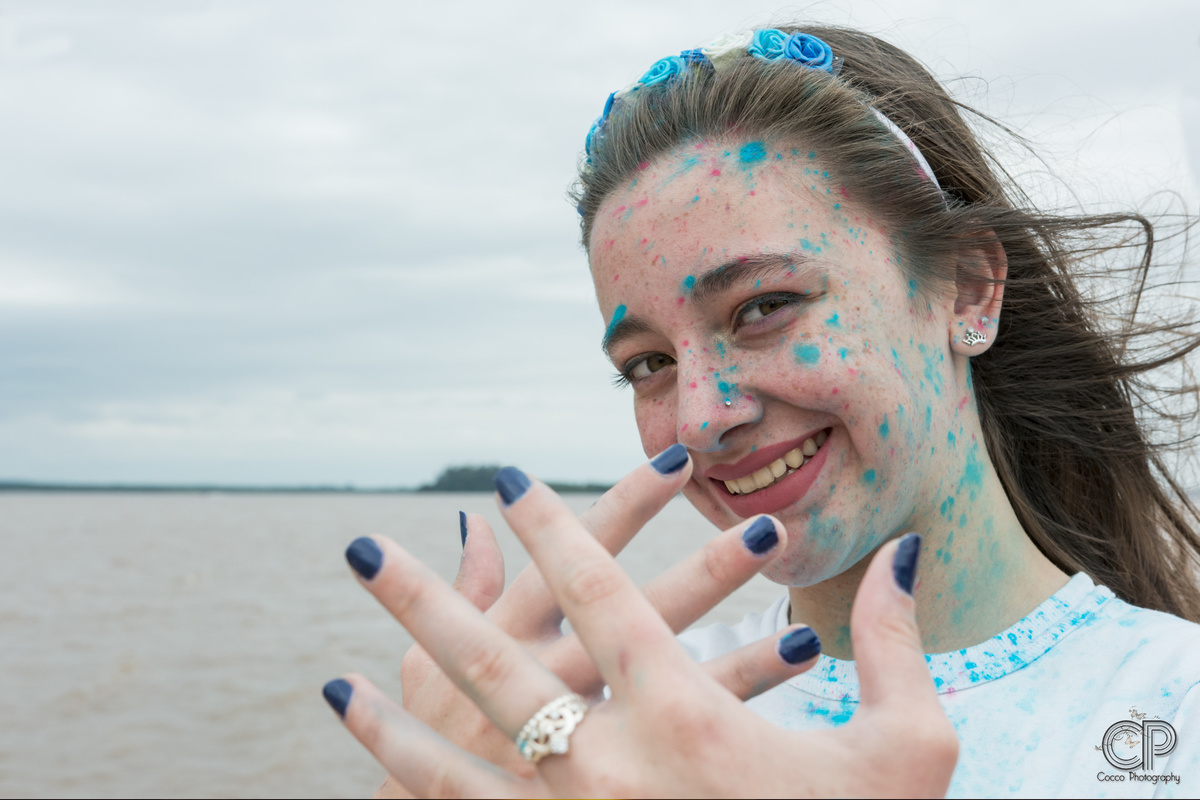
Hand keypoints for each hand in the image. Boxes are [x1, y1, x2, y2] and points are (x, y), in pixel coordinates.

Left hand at [326, 454, 957, 797]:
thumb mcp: (905, 754)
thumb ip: (896, 647)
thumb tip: (900, 556)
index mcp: (688, 716)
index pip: (599, 591)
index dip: (550, 522)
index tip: (504, 477)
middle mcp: (612, 765)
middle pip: (492, 661)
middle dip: (419, 598)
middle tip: (358, 548)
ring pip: (455, 762)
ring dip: (389, 715)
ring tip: (332, 680)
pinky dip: (414, 792)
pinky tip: (385, 782)